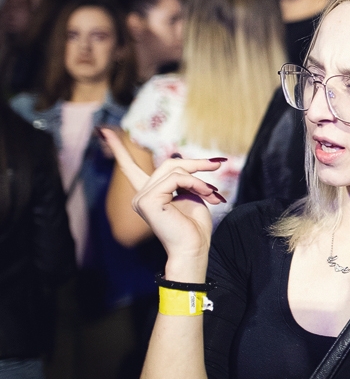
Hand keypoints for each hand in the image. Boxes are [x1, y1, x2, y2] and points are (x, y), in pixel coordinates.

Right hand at [99, 128, 225, 262]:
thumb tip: (181, 160)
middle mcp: (140, 195)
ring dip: (199, 179)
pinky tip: (206, 193)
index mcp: (148, 193)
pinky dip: (195, 183)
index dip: (118, 148)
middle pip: (168, 164)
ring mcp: (141, 198)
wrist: (194, 248)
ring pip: (174, 170)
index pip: (129, 168)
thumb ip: (183, 177)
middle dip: (195, 164)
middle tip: (218, 164)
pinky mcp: (147, 201)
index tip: (103, 130)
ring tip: (213, 193)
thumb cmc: (194, 226)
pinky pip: (176, 179)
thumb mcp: (191, 194)